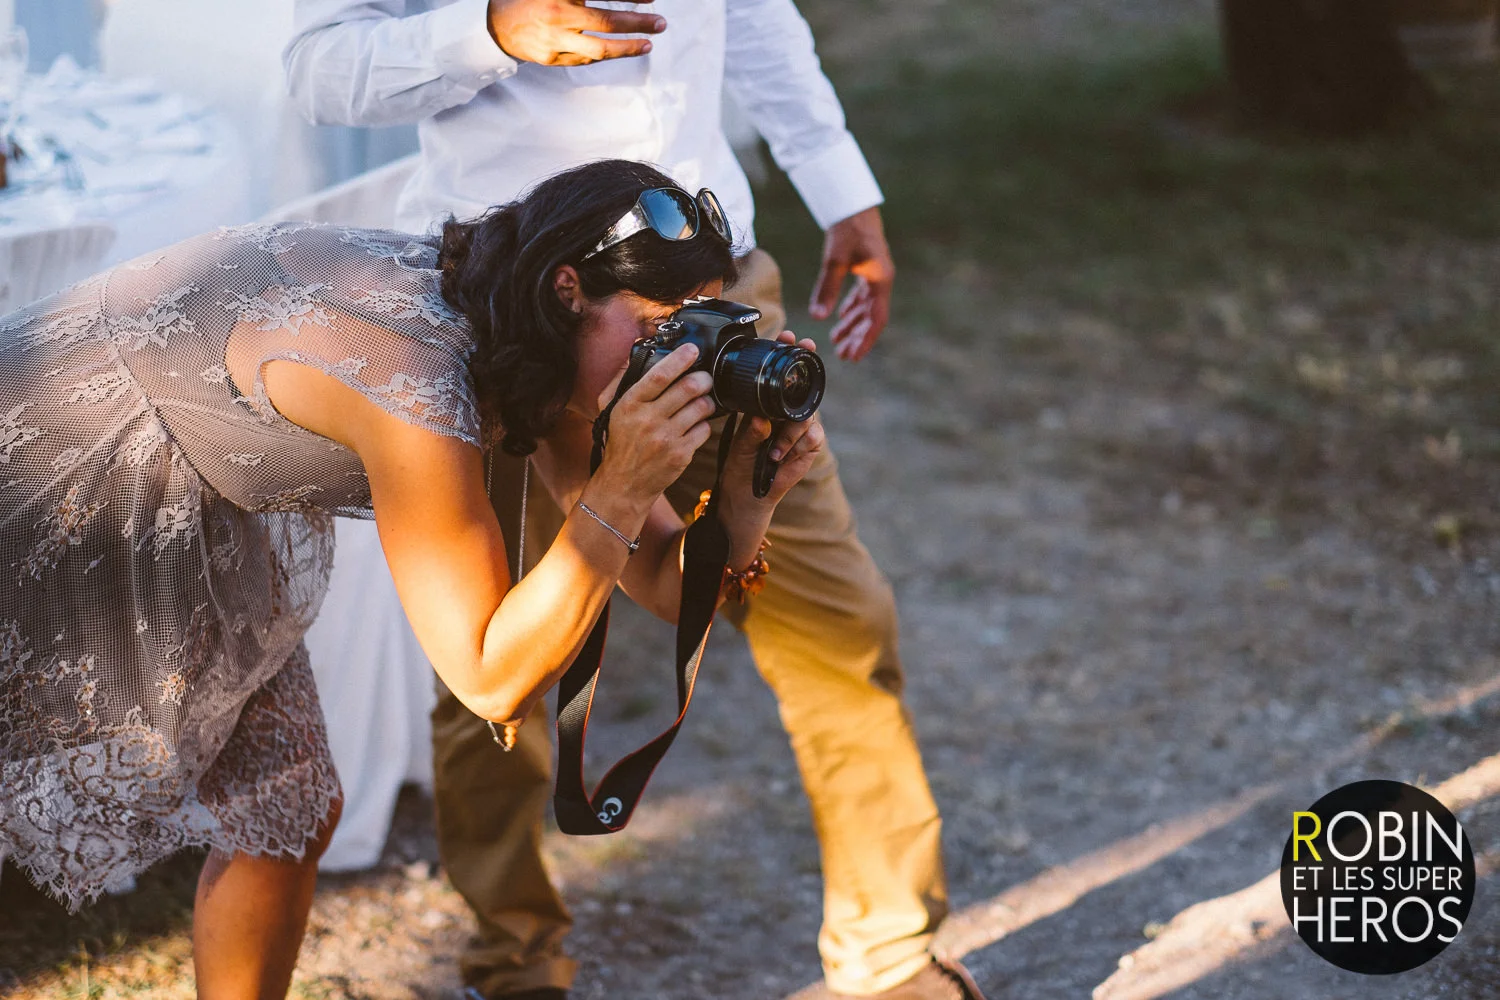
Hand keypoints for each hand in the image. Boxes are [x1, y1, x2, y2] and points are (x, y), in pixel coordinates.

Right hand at [487, 0, 664, 66]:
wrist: (494, 24)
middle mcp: (558, 14)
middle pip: (606, 21)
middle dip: (638, 23)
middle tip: (661, 23)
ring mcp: (555, 39)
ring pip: (599, 49)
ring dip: (627, 48)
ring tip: (647, 44)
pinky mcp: (551, 57)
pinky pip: (586, 59)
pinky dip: (606, 55)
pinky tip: (621, 50)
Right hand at [591, 343, 714, 507]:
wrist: (624, 484)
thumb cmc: (619, 442)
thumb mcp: (609, 409)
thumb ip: (620, 380)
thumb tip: (635, 353)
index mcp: (630, 404)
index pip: (659, 375)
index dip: (680, 359)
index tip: (692, 350)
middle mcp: (649, 420)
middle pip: (688, 388)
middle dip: (703, 378)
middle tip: (705, 378)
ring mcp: (666, 438)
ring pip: (701, 407)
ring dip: (707, 400)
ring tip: (703, 400)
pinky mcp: (681, 455)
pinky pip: (704, 430)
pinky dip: (705, 424)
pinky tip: (696, 424)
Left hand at [716, 333, 825, 564]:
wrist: (746, 496)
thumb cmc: (739, 466)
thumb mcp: (739, 444)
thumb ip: (751, 429)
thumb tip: (761, 417)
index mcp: (767, 405)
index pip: (781, 376)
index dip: (790, 353)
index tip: (791, 335)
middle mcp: (786, 413)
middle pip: (803, 388)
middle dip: (805, 371)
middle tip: (804, 353)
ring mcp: (799, 429)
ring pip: (808, 415)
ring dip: (791, 429)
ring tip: (773, 448)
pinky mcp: (808, 448)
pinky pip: (813, 437)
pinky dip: (798, 445)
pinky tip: (781, 455)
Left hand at [808, 206, 894, 361]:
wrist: (853, 206)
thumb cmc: (847, 230)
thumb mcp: (835, 261)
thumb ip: (827, 289)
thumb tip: (817, 317)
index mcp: (880, 280)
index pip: (876, 319)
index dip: (866, 339)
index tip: (855, 355)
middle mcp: (881, 280)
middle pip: (872, 317)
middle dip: (858, 337)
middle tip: (844, 355)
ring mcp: (876, 275)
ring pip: (866, 307)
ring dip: (853, 324)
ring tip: (837, 340)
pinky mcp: (868, 269)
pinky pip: (862, 295)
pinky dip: (852, 308)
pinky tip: (841, 317)